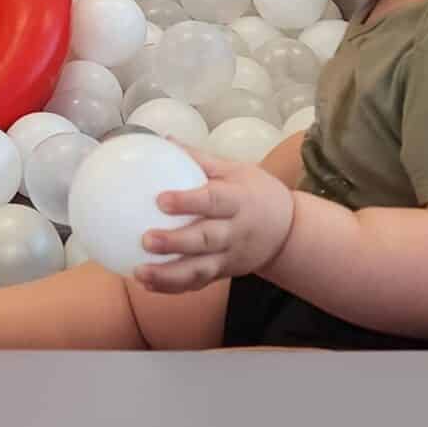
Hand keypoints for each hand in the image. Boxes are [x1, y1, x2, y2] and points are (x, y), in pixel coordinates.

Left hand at [139, 153, 296, 292]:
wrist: (288, 231)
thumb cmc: (255, 193)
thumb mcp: (235, 170)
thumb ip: (200, 159)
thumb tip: (164, 139)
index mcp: (238, 201)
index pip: (213, 201)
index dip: (187, 202)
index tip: (160, 200)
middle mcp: (234, 232)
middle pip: (205, 240)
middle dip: (175, 242)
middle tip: (146, 240)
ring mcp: (230, 257)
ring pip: (200, 270)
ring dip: (169, 275)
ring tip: (139, 273)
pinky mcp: (224, 273)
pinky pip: (198, 283)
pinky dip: (173, 287)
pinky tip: (147, 284)